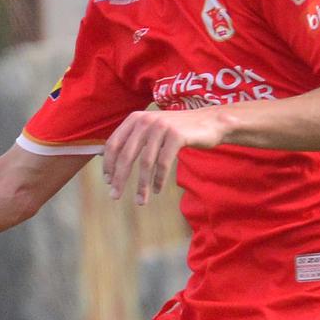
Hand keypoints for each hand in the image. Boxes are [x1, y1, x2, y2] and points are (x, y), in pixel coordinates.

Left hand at [100, 108, 226, 204]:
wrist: (210, 122)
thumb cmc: (180, 131)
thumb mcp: (154, 129)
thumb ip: (137, 139)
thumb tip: (116, 164)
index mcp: (136, 119)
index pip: (114, 143)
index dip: (108, 164)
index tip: (108, 181)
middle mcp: (146, 120)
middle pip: (126, 155)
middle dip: (120, 178)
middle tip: (115, 196)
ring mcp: (161, 127)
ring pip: (145, 162)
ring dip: (141, 185)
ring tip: (140, 201)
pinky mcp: (176, 136)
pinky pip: (163, 163)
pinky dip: (158, 180)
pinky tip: (156, 190)